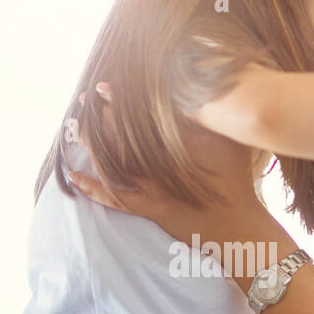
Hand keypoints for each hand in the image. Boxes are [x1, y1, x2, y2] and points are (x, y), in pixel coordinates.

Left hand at [71, 83, 268, 245]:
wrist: (238, 227)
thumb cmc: (238, 182)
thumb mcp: (231, 142)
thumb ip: (212, 117)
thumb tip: (199, 89)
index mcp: (180, 143)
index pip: (143, 115)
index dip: (120, 100)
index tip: (102, 86)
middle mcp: (162, 164)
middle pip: (122, 135)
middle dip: (100, 116)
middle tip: (84, 99)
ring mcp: (153, 188)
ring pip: (114, 163)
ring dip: (92, 145)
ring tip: (75, 127)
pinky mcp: (150, 209)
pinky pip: (115, 198)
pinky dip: (93, 188)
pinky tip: (74, 177)